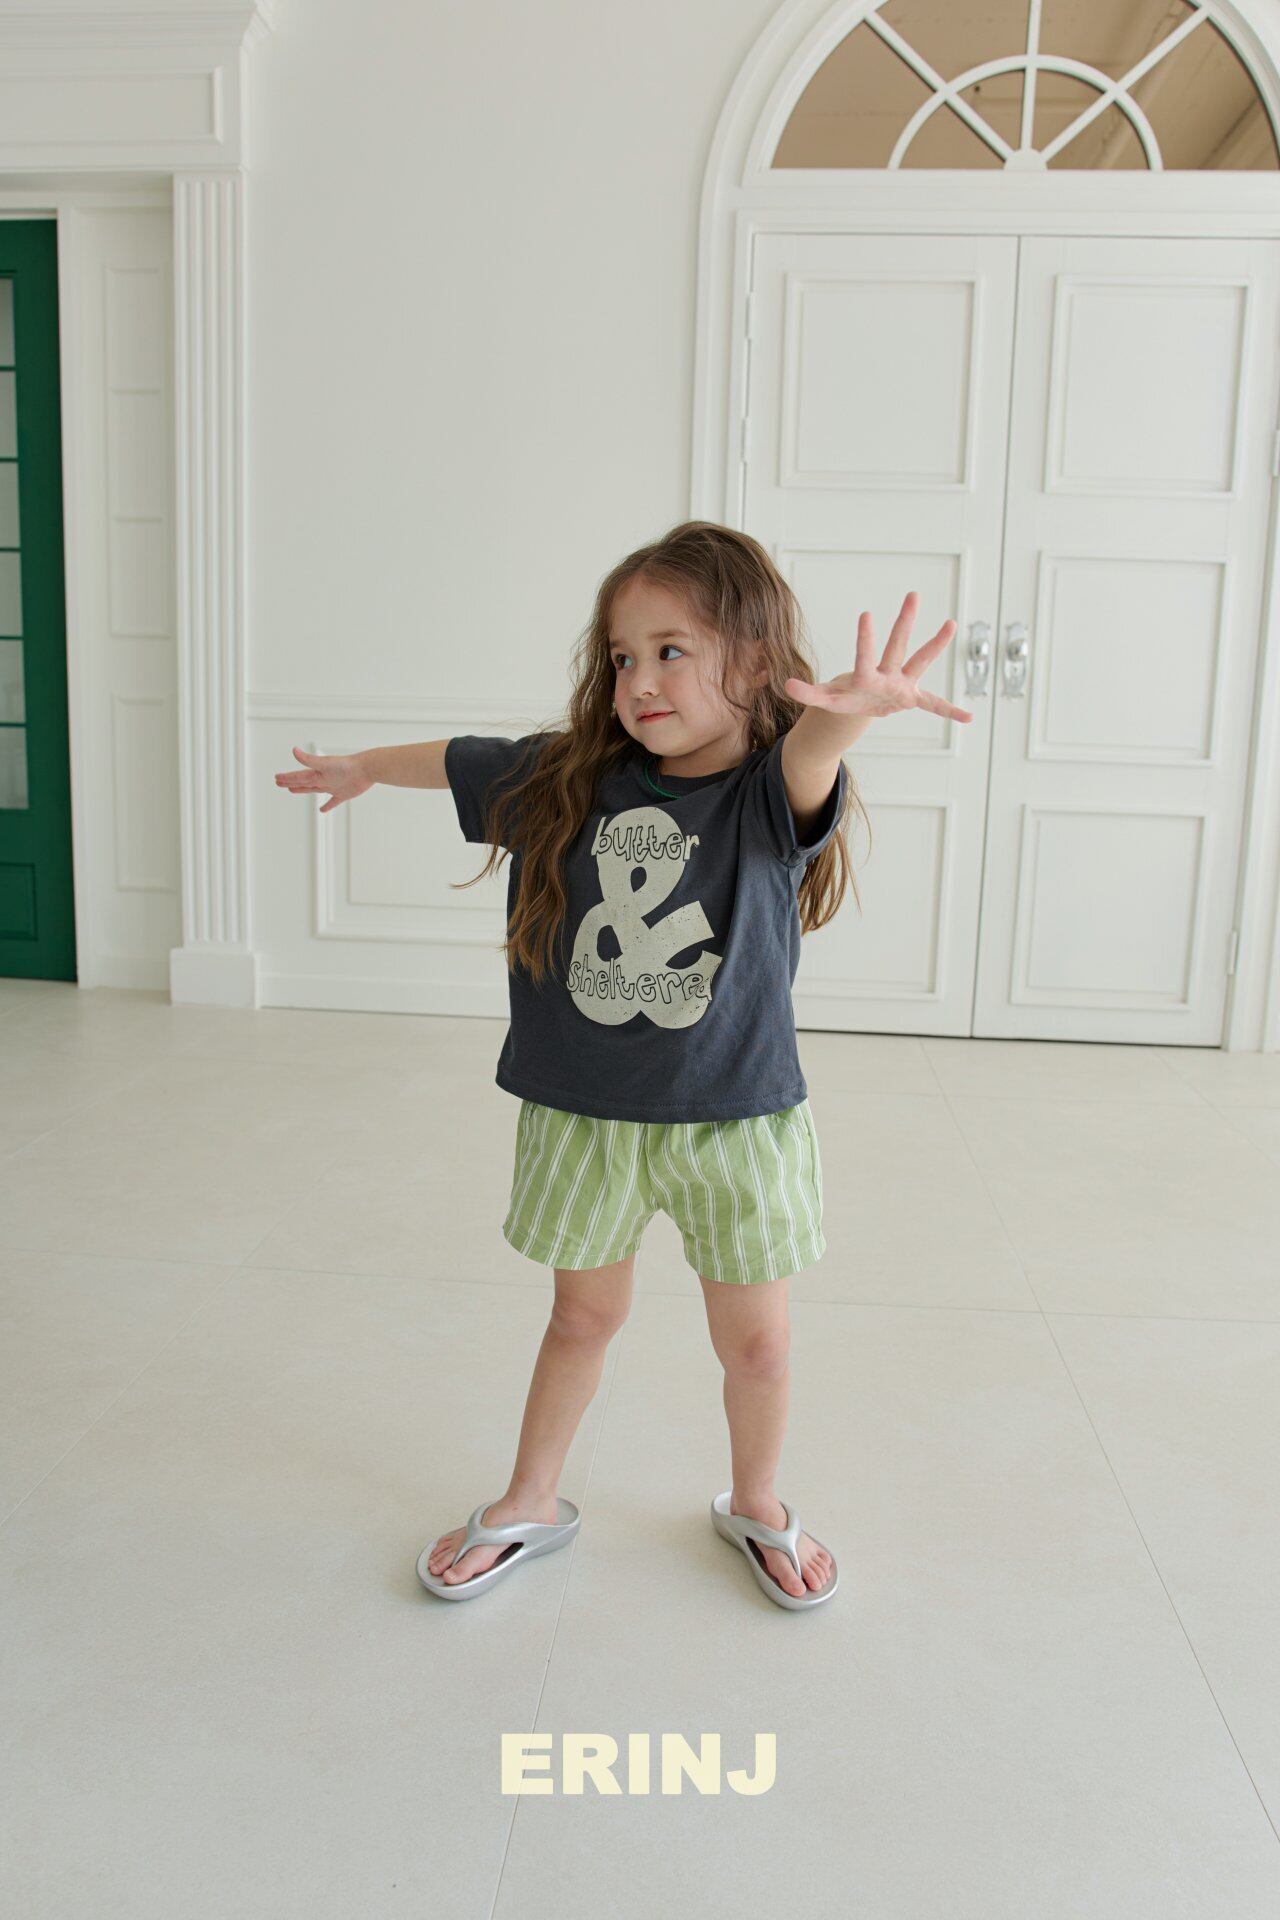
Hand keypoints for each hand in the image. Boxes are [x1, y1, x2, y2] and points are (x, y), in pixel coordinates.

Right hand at [274, 747, 372, 813]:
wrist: (366, 769)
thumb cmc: (345, 765)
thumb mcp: (324, 763)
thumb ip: (308, 759)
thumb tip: (293, 750)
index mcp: (316, 773)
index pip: (298, 776)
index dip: (287, 778)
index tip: (276, 778)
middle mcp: (323, 779)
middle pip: (303, 782)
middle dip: (291, 782)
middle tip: (279, 783)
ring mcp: (332, 786)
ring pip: (314, 790)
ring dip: (303, 790)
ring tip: (293, 790)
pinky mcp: (343, 793)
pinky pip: (332, 802)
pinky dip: (327, 806)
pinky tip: (322, 810)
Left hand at [784, 591, 972, 724]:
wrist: (860, 703)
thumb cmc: (844, 695)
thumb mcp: (825, 698)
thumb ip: (808, 692)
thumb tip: (784, 684)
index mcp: (865, 676)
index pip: (865, 656)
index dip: (864, 640)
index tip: (866, 613)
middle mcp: (887, 674)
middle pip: (897, 646)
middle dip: (904, 622)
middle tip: (913, 594)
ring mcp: (902, 684)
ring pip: (920, 661)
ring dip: (935, 645)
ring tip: (951, 624)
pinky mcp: (911, 698)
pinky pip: (934, 705)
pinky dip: (949, 711)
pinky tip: (969, 717)